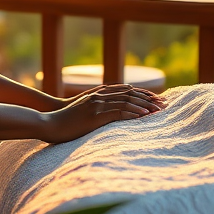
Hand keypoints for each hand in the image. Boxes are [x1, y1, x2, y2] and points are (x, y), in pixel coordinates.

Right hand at [40, 84, 164, 143]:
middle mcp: (100, 96)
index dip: (142, 93)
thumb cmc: (65, 120)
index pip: (126, 90)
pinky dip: (133, 113)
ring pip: (127, 101)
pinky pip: (119, 112)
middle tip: (164, 103)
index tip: (156, 98)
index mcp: (98, 93)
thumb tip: (109, 113)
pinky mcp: (96, 115)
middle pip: (130, 94)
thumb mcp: (82, 109)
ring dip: (145, 105)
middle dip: (149, 98)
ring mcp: (98, 104)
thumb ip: (96, 106)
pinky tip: (144, 116)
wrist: (49, 123)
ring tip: (159, 110)